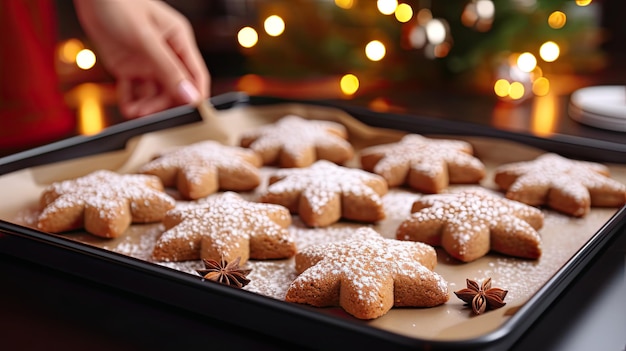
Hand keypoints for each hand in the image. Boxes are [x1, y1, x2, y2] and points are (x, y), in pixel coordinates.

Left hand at [74, 0, 209, 117]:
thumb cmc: (119, 4)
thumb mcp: (146, 38)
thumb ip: (168, 69)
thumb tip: (190, 96)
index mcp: (179, 41)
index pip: (196, 75)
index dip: (195, 95)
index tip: (192, 115)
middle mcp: (166, 54)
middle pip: (174, 89)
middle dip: (162, 104)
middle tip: (147, 114)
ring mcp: (147, 62)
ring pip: (154, 92)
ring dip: (146, 105)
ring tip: (133, 111)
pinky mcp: (129, 67)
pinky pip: (134, 90)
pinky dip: (130, 100)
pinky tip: (127, 106)